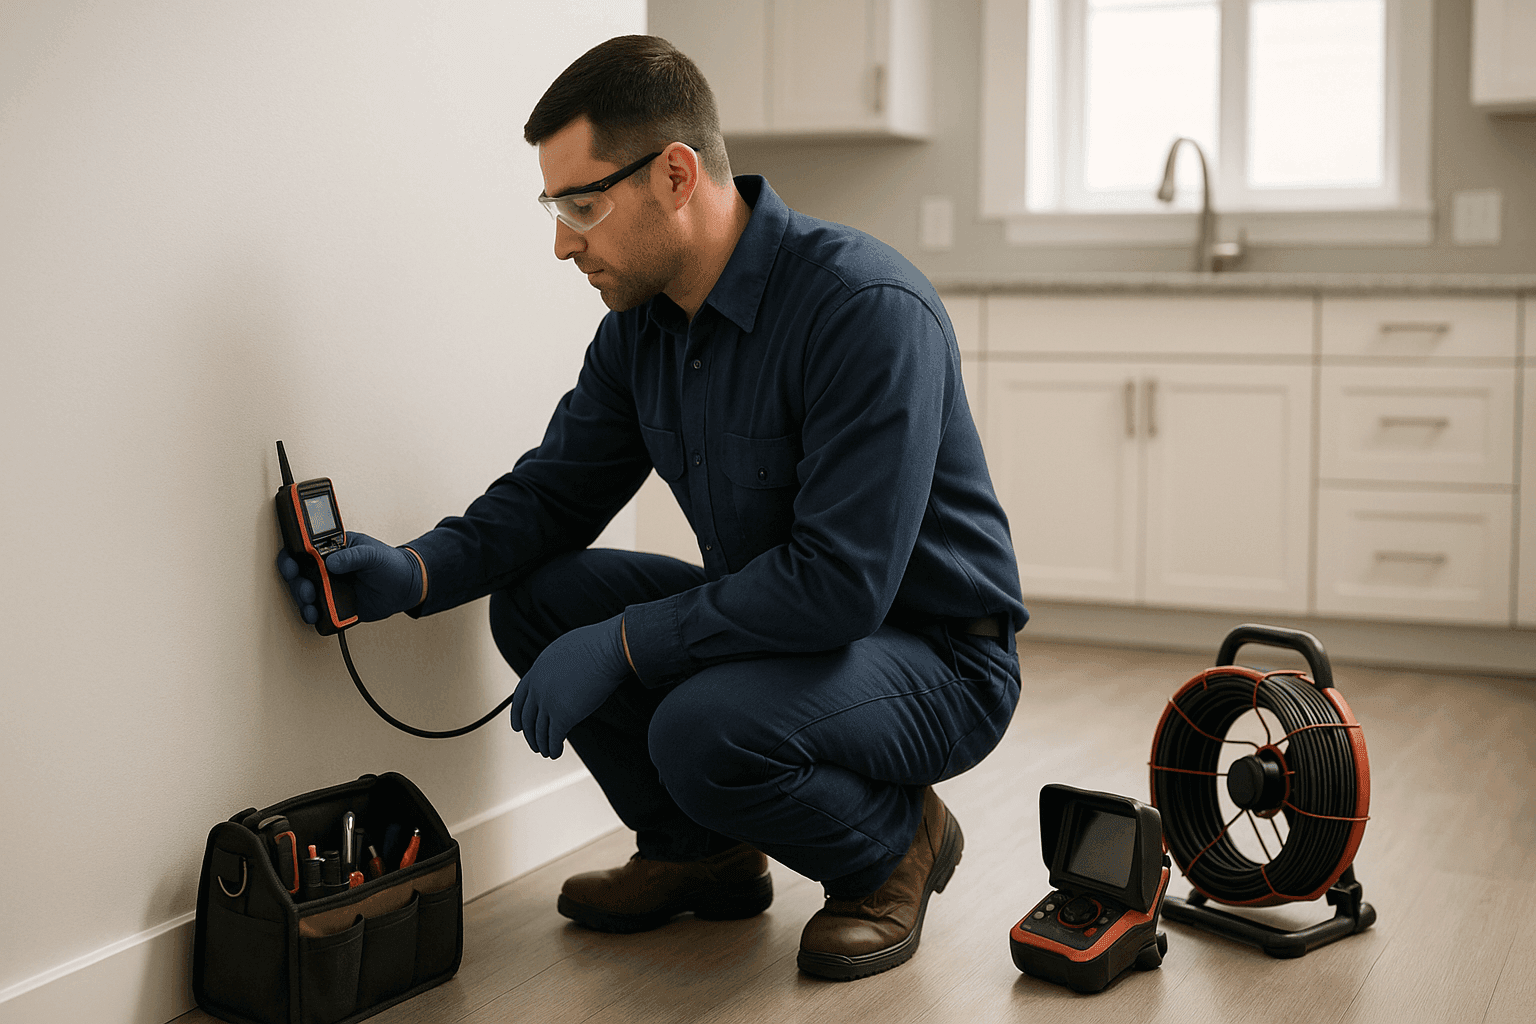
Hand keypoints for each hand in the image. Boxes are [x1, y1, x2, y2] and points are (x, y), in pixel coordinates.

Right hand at [275, 532, 422, 623]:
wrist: (406, 587)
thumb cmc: (390, 563)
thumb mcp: (373, 554)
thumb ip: (353, 556)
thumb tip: (331, 562)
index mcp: (332, 548)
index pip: (304, 547)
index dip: (292, 555)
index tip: (292, 564)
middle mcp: (326, 567)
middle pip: (299, 573)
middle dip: (296, 581)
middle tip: (306, 588)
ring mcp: (329, 587)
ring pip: (305, 593)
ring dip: (302, 599)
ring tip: (311, 604)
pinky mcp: (334, 605)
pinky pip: (318, 610)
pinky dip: (313, 614)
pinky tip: (316, 615)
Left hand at [511, 613, 631, 758]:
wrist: (607, 649)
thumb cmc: (596, 644)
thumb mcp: (565, 650)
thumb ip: (557, 666)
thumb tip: (563, 675)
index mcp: (537, 670)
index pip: (520, 698)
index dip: (517, 715)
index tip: (518, 726)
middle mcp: (538, 687)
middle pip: (528, 717)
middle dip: (530, 734)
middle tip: (534, 744)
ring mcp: (549, 702)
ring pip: (539, 730)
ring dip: (541, 744)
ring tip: (546, 752)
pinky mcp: (563, 715)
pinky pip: (554, 737)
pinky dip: (553, 747)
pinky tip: (556, 752)